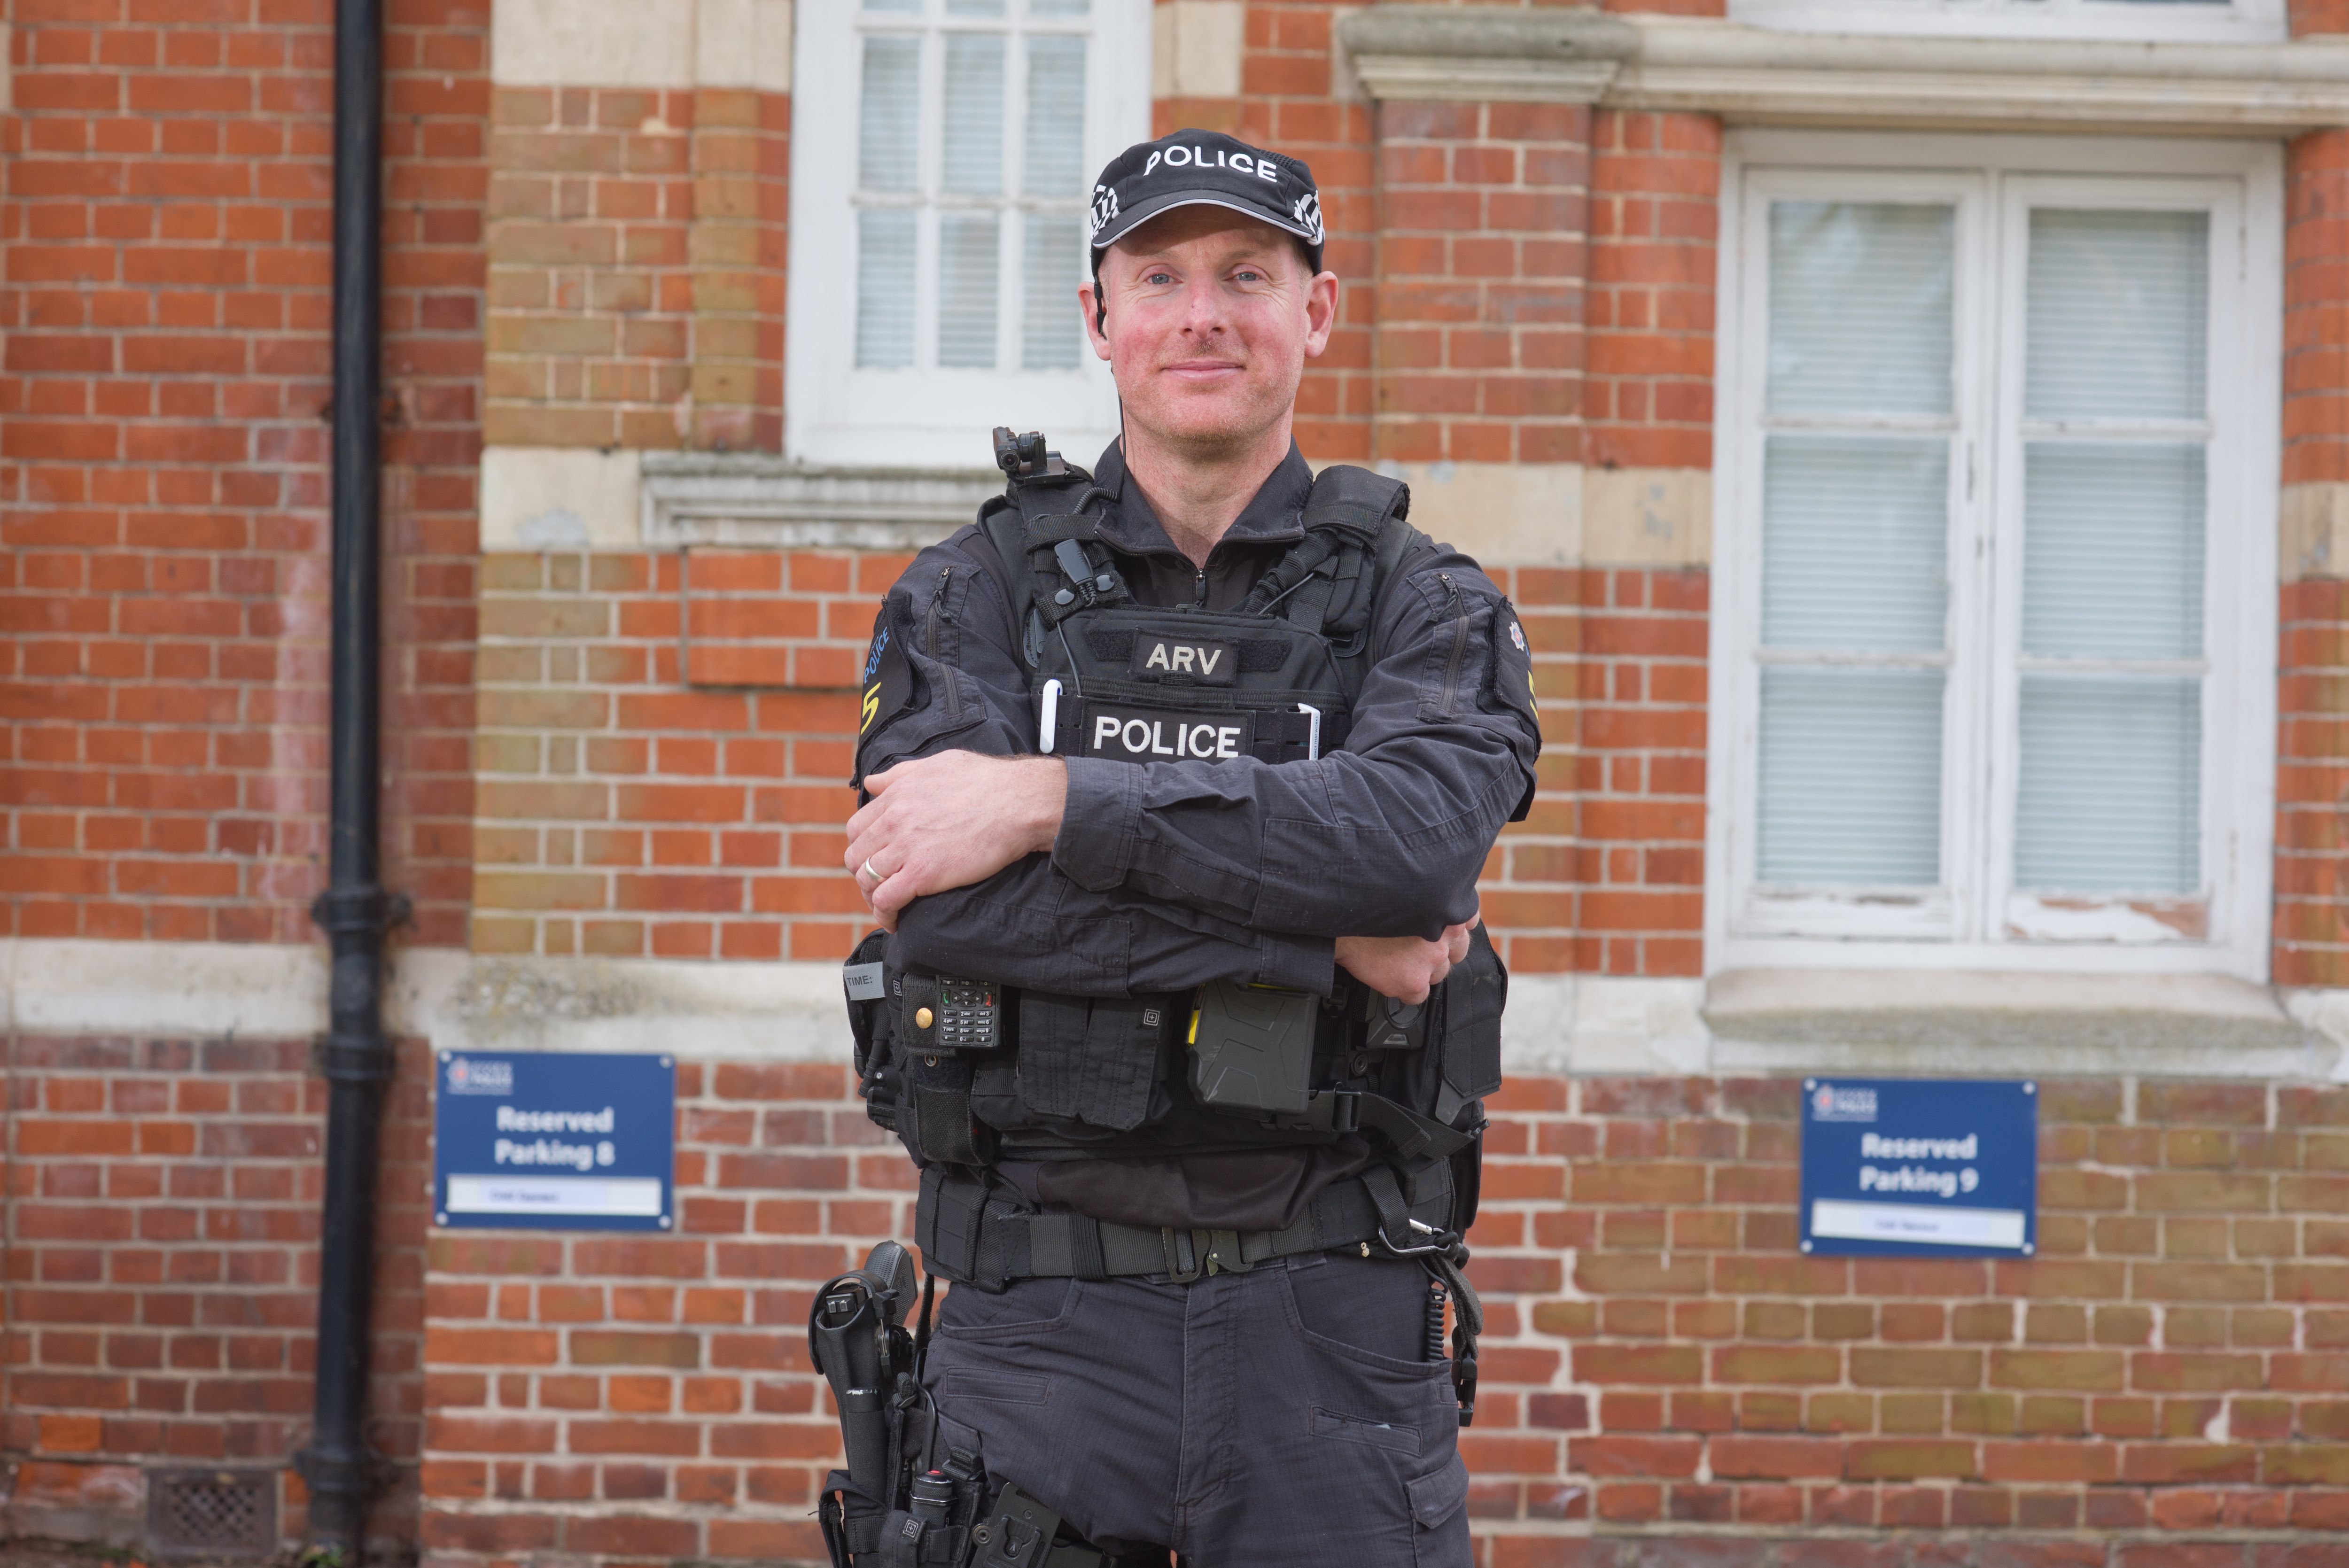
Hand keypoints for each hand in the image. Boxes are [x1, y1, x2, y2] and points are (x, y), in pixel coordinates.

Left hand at [845, 752, 1067, 930]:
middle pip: (857, 856)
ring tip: (888, 906)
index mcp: (896, 797)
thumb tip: (872, 781)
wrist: (1018, 801)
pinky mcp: (923, 873)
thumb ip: (899, 775)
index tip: (875, 859)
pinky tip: (894, 920)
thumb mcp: (936, 764)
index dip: (862, 848)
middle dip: (864, 874)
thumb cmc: (987, 781)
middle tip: (881, 885)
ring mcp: (906, 848)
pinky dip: (884, 914)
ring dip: (873, 897)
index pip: (856, 828)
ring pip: (866, 880)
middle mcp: (894, 821)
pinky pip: (886, 900)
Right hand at [1335, 912, 1478, 1003]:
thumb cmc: (1367, 899)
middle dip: (1439, 949)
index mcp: (1449, 904)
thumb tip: (1435, 911)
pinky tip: (1390, 975)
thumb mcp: (1409, 888)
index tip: (1438, 927)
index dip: (1449, 926)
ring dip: (1423, 970)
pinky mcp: (1413, 981)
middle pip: (1456, 950)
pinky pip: (1418, 995)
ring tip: (1398, 958)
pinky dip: (1405, 988)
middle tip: (1415, 945)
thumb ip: (1429, 900)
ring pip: (1438, 974)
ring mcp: (1432, 958)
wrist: (1339, 916)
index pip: (1466, 922)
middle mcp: (1447, 932)